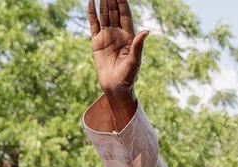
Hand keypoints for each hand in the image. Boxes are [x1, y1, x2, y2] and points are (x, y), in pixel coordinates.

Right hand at [88, 0, 146, 124]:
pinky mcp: (96, 42)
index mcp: (129, 37)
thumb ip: (138, 45)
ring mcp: (107, 36)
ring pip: (104, 15)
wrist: (115, 87)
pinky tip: (91, 2)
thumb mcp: (135, 61)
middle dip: (112, 0)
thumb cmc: (128, 76)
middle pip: (114, 12)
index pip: (125, 15)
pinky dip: (92, 13)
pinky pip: (93, 24)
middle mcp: (118, 34)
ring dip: (102, 3)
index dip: (122, 3)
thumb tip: (146, 31)